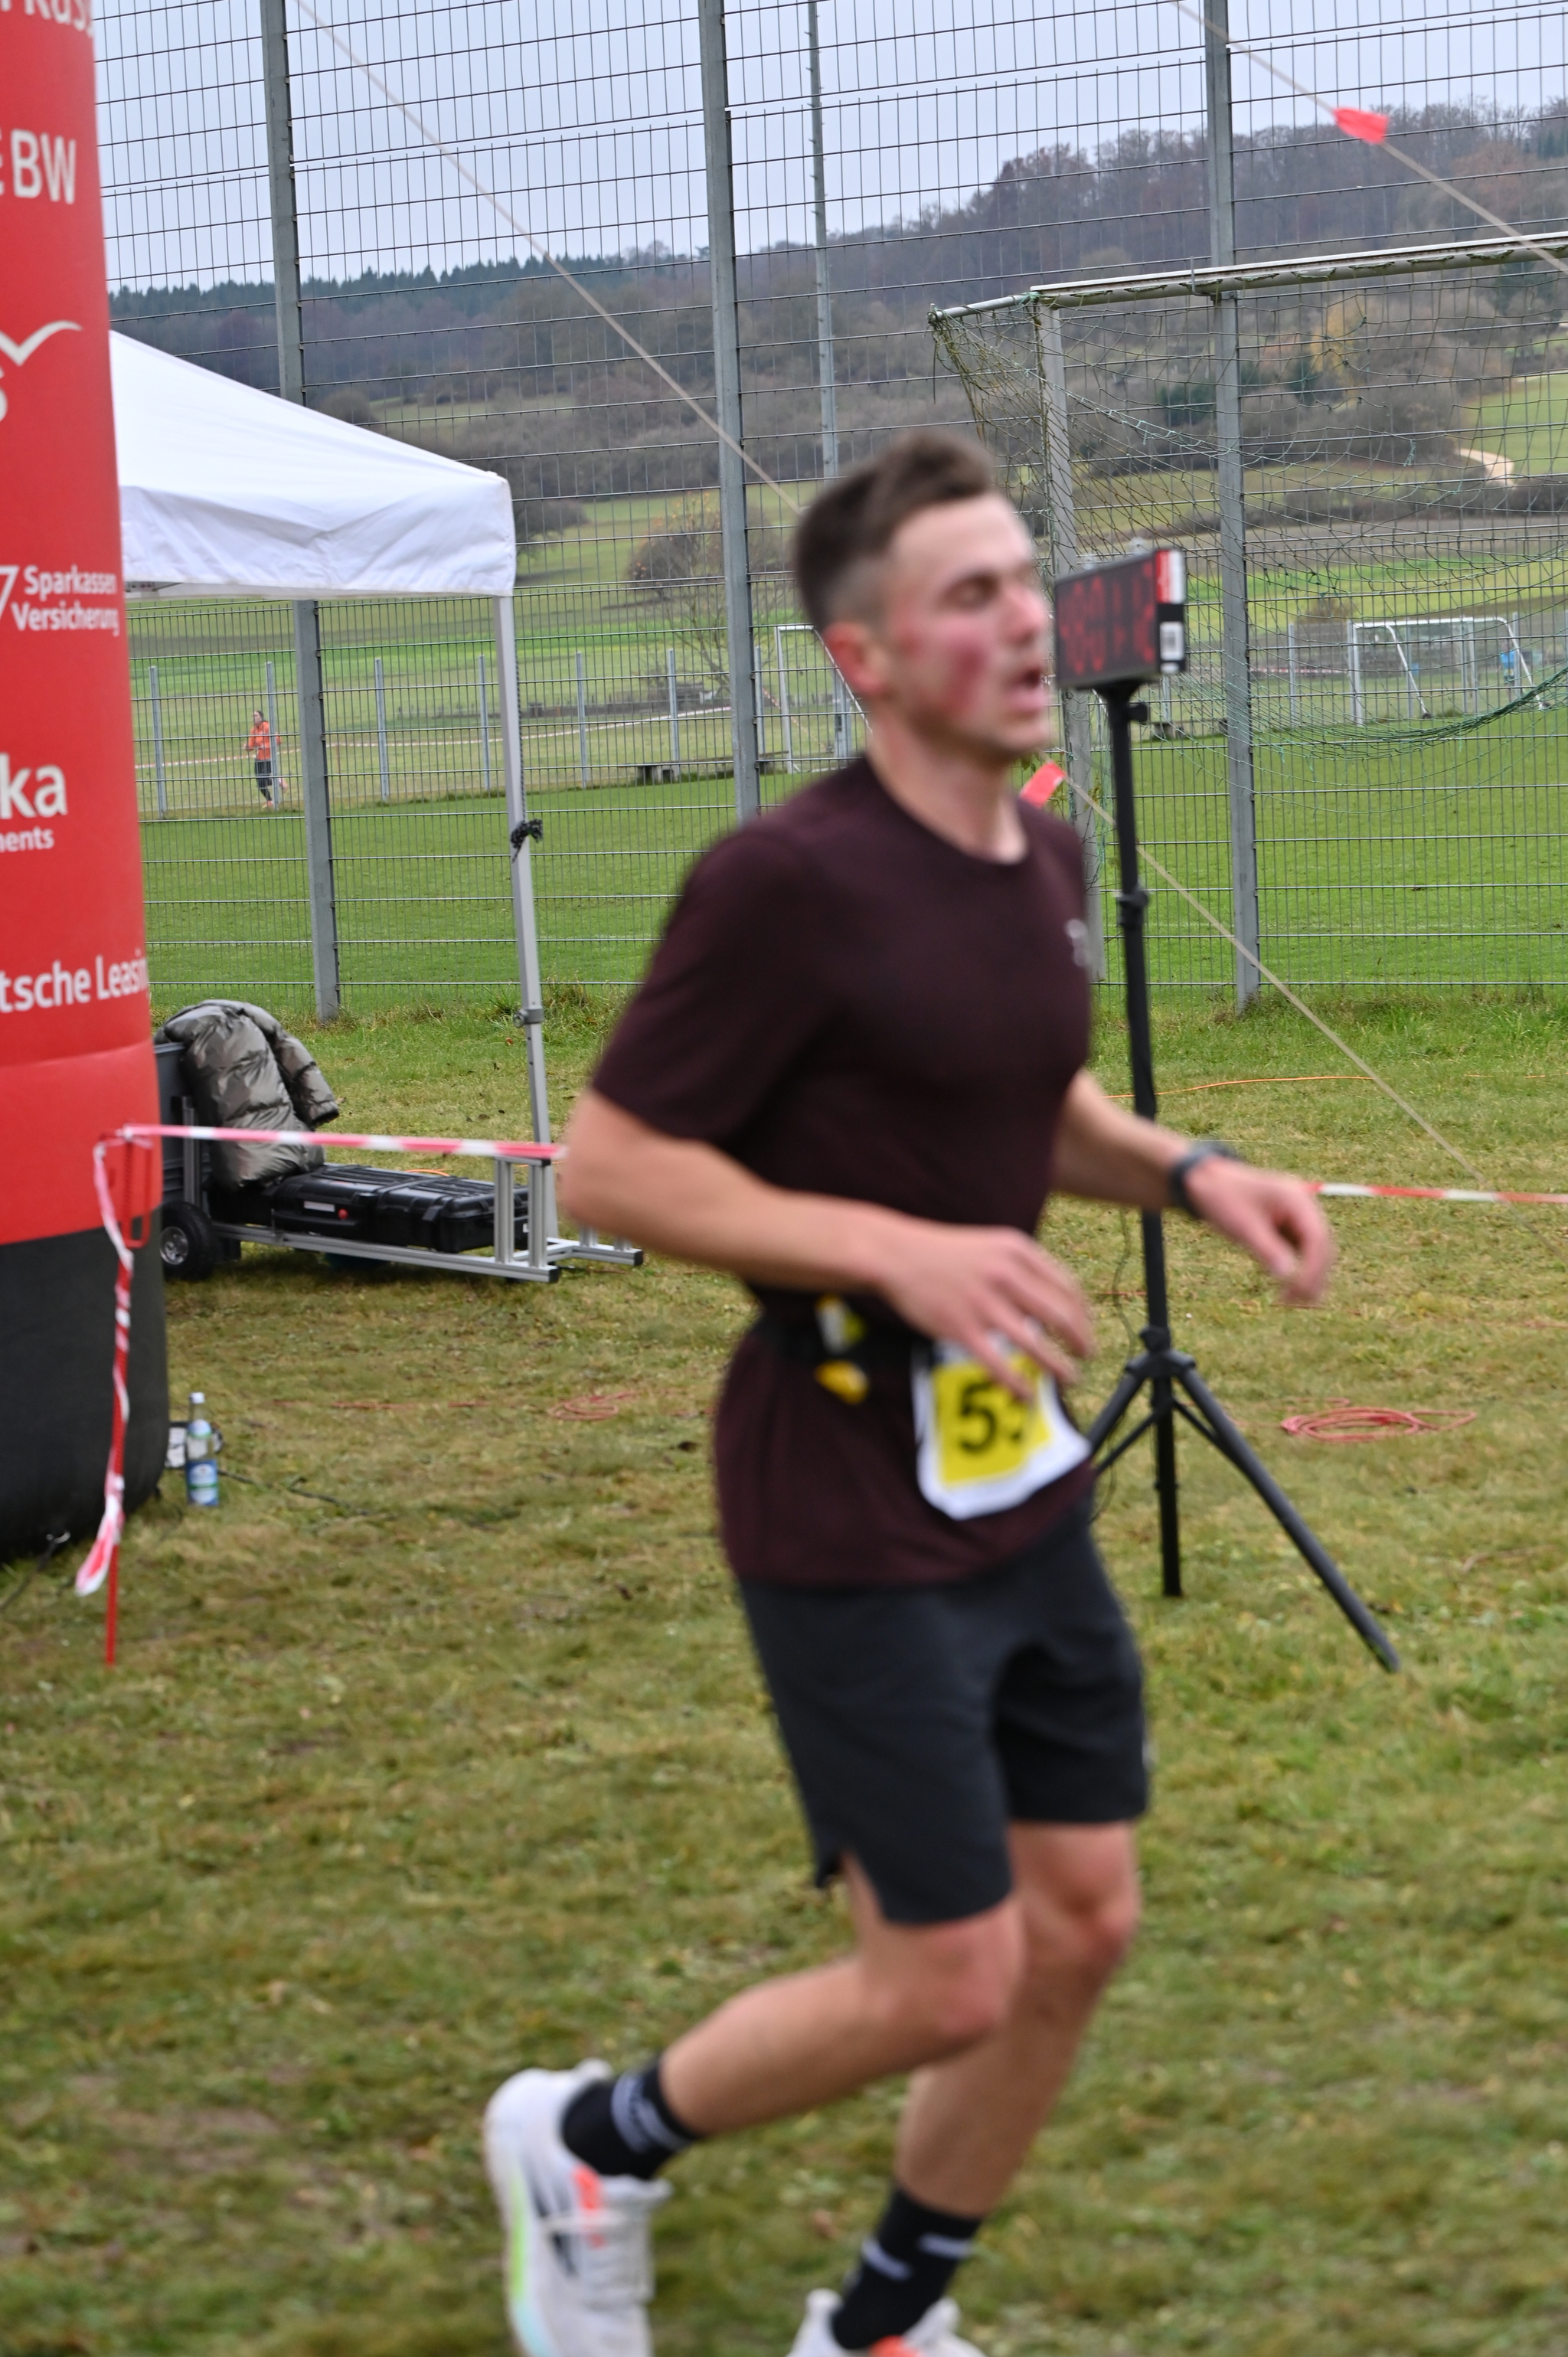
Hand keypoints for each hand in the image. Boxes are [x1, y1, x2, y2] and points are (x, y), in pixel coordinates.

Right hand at [873, 1221, 1094, 1398]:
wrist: (897, 1254)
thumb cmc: (947, 1253)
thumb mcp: (993, 1245)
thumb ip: (1024, 1268)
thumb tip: (1057, 1301)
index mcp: (1018, 1252)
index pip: (1068, 1287)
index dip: (1084, 1315)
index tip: (1086, 1331)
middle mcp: (1006, 1275)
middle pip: (1060, 1316)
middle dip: (1081, 1341)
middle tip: (1087, 1356)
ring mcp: (983, 1303)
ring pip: (1035, 1344)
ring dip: (1059, 1366)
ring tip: (1069, 1378)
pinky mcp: (961, 1328)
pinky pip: (998, 1363)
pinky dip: (1017, 1384)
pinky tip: (1025, 1394)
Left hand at [1182, 1157, 1334, 1304]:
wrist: (1204, 1182)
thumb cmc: (1222, 1197)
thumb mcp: (1242, 1225)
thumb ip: (1267, 1249)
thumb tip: (1289, 1276)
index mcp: (1296, 1199)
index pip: (1318, 1237)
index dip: (1313, 1267)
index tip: (1300, 1290)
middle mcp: (1303, 1207)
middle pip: (1321, 1245)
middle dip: (1313, 1274)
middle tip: (1295, 1301)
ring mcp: (1296, 1216)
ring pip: (1313, 1251)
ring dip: (1307, 1275)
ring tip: (1290, 1300)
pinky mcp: (1286, 1227)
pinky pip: (1299, 1251)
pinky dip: (1296, 1269)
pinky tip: (1285, 1288)